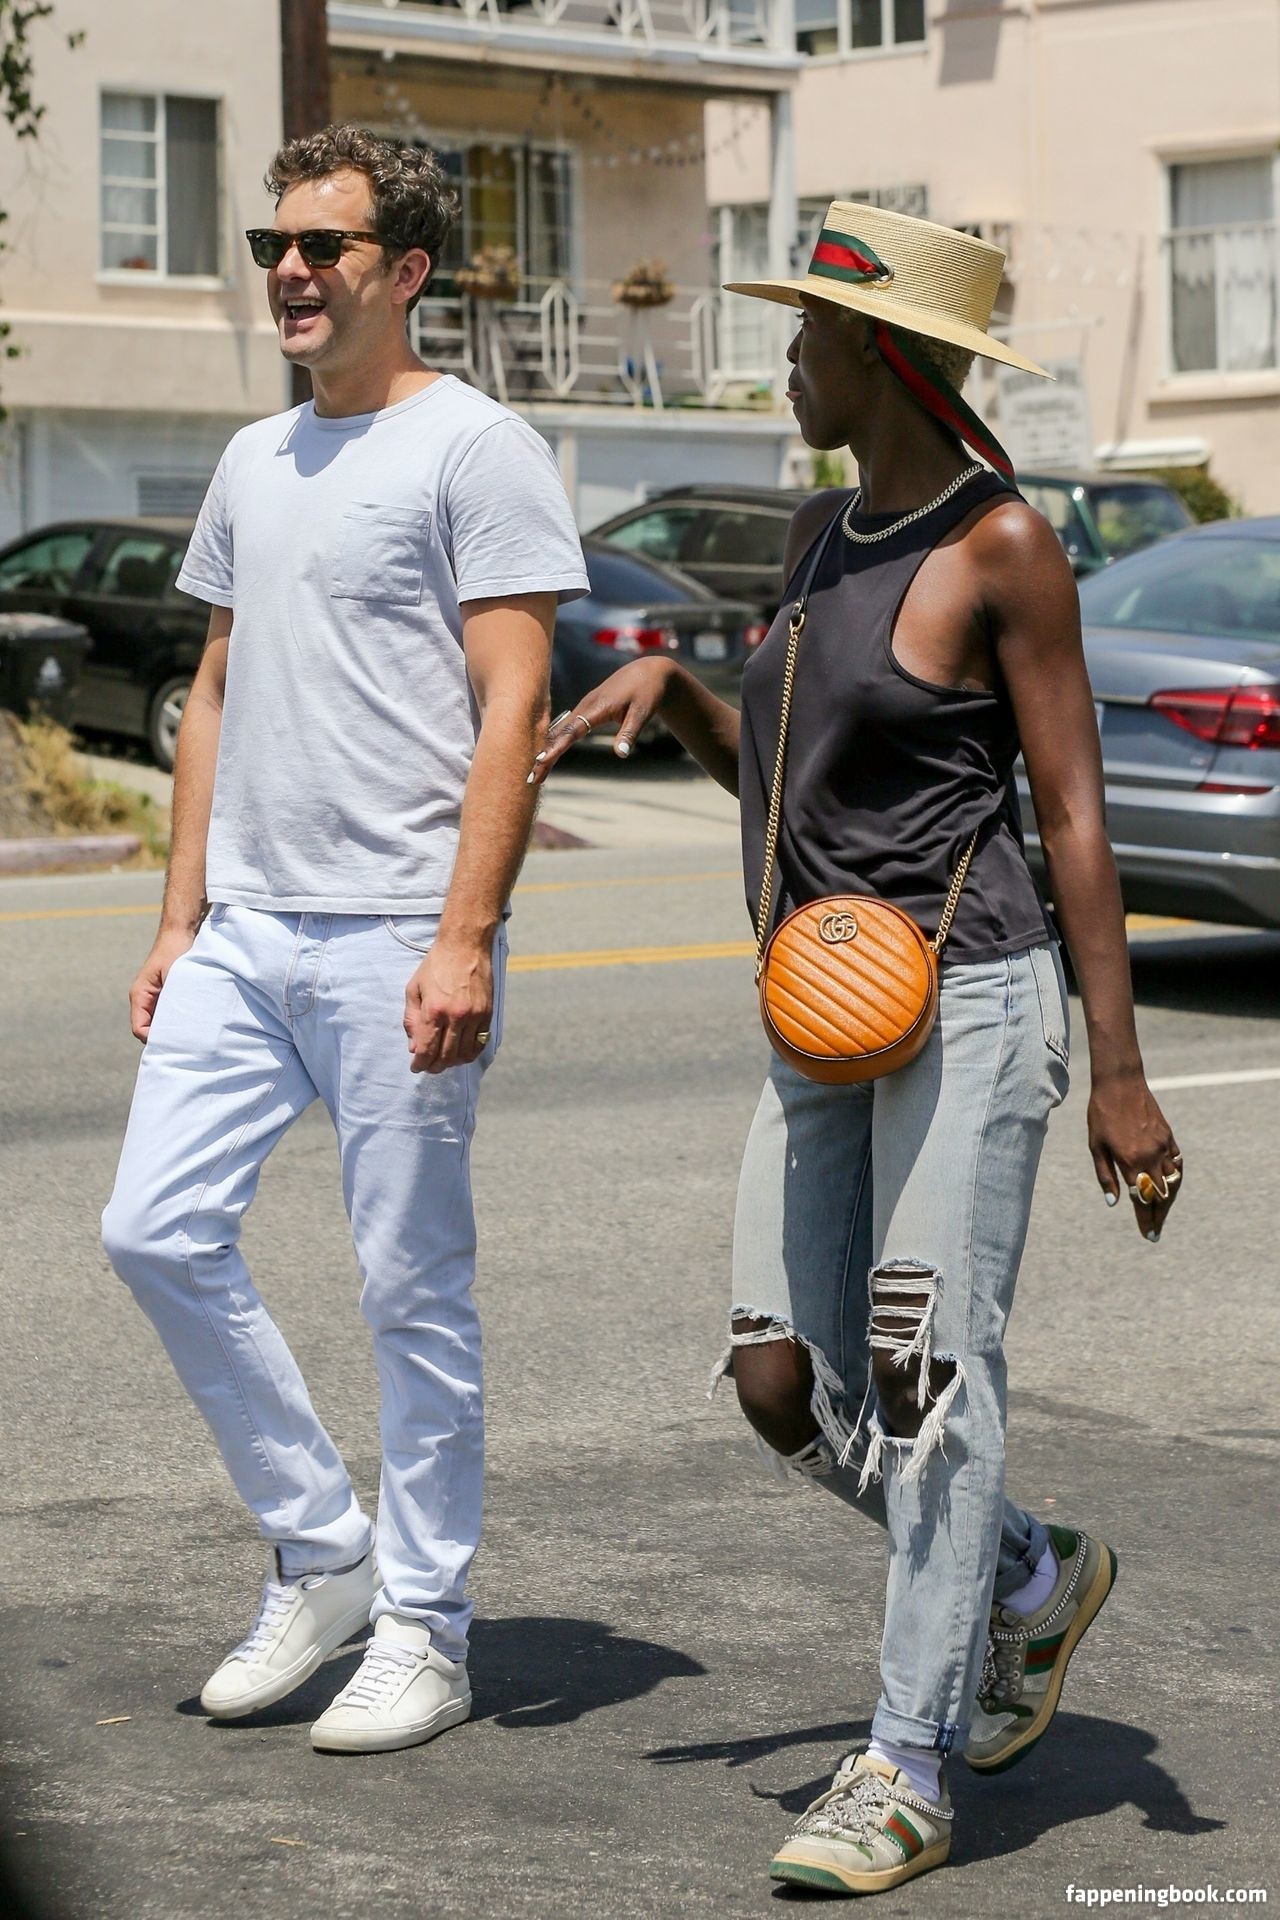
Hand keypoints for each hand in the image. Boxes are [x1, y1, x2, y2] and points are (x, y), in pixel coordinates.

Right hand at [129, 925, 197, 1041]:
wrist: (182, 931)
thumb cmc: (176, 950)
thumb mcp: (174, 977)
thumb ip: (173, 1001)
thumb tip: (178, 1026)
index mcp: (140, 996)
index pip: (140, 1029)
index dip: (155, 1040)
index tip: (175, 1042)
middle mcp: (145, 1000)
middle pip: (150, 1031)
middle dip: (166, 1038)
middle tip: (187, 1044)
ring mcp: (156, 998)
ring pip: (161, 1024)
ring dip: (174, 1029)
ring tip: (192, 1034)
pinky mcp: (168, 996)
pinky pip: (170, 1014)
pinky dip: (180, 1020)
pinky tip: (195, 1022)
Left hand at [404, 933, 492, 1073]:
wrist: (465, 946)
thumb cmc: (436, 965)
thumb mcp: (414, 989)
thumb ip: (412, 1020)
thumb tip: (414, 1047)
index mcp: (434, 1009)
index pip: (427, 1050)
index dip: (420, 1064)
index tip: (416, 1067)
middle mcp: (456, 1016)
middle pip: (446, 1057)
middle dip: (434, 1067)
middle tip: (428, 1066)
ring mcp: (475, 1016)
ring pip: (464, 1054)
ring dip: (452, 1062)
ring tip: (444, 1060)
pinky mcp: (487, 1014)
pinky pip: (480, 1043)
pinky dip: (469, 1053)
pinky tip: (461, 1052)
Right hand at [526, 659, 675, 785]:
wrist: (648, 671)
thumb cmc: (647, 691)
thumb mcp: (643, 712)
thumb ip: (630, 733)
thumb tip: (621, 755)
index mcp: (597, 706)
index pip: (573, 730)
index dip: (557, 746)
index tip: (542, 760)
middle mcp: (585, 706)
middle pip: (559, 734)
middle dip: (544, 755)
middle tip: (531, 777)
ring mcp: (583, 708)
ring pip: (559, 732)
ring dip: (545, 751)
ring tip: (534, 774)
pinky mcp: (585, 711)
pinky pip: (565, 729)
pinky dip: (554, 743)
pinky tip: (546, 756)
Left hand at [1087, 1072, 1182, 1241]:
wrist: (1120, 1083)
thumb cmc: (1101, 1114)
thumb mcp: (1096, 1146)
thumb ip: (1106, 1175)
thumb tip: (1114, 1203)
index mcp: (1130, 1162)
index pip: (1142, 1200)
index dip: (1146, 1220)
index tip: (1148, 1235)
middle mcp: (1151, 1156)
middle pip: (1161, 1196)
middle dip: (1159, 1217)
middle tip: (1155, 1232)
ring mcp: (1163, 1146)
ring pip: (1173, 1181)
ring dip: (1168, 1200)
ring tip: (1162, 1213)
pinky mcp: (1169, 1136)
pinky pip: (1177, 1163)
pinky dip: (1176, 1178)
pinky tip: (1170, 1186)